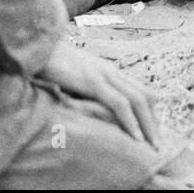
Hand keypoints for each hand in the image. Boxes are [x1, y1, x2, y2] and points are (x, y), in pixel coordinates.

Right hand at [39, 42, 159, 146]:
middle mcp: (111, 71)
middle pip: (143, 96)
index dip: (149, 110)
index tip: (153, 130)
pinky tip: (135, 136)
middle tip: (158, 144)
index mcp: (108, 70)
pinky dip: (129, 120)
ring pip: (136, 100)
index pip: (138, 90)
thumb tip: (92, 107)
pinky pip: (117, 103)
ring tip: (152, 145)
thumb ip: (87, 90)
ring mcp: (103, 74)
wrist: (34, 47)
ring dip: (147, 124)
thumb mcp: (72, 79)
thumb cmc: (49, 65)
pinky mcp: (92, 81)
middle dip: (153, 121)